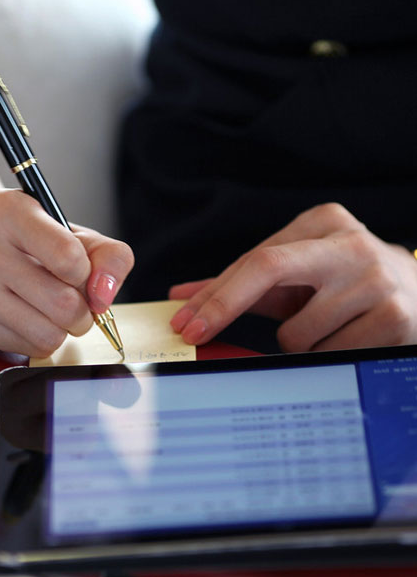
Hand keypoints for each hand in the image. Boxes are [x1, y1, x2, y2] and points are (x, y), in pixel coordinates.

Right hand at [0, 189, 133, 356]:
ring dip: (62, 329)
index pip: (68, 257)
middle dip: (83, 311)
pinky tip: (27, 316)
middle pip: (62, 304)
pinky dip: (38, 338)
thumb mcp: (70, 231)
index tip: (81, 272)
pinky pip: (26, 348)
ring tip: (51, 310)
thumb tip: (104, 295)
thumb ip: (108, 256)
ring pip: (46, 334)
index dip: (87, 274)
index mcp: (8, 212)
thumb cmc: (25, 238)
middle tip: (75, 301)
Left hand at [168, 203, 416, 351]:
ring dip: (296, 341)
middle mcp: (350, 244)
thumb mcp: (293, 276)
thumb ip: (237, 283)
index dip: (213, 295)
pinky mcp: (395, 318)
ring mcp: (376, 280)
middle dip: (224, 306)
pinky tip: (347, 337)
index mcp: (322, 222)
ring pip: (296, 331)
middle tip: (194, 334)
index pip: (253, 260)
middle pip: (267, 270)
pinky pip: (327, 353)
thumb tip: (180, 298)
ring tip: (325, 327)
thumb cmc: (339, 285)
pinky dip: (325, 354)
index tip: (184, 321)